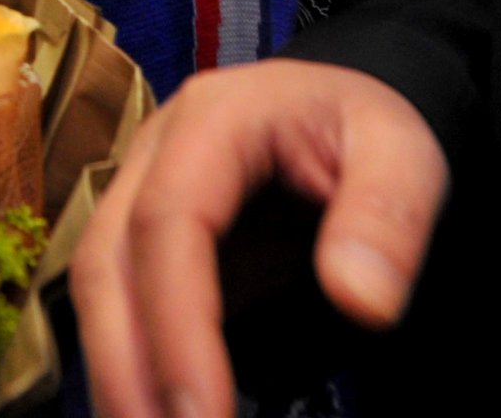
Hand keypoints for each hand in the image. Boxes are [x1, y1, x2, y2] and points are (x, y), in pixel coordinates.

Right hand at [71, 59, 448, 417]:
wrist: (341, 114)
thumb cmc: (366, 129)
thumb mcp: (404, 152)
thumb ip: (389, 216)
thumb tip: (363, 302)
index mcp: (214, 119)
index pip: (168, 221)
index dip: (177, 324)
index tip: (204, 413)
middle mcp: (154, 156)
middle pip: (106, 262)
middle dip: (124, 365)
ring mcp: (139, 198)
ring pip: (96, 288)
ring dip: (116, 374)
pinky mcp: (145, 244)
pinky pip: (122, 307)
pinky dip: (133, 367)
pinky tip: (160, 413)